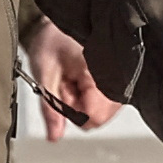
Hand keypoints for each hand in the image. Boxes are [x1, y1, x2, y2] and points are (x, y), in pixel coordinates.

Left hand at [20, 18, 120, 140]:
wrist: (58, 27)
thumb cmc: (53, 41)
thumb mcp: (44, 74)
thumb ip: (50, 108)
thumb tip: (54, 136)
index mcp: (100, 72)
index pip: (94, 116)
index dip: (72, 110)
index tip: (62, 93)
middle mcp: (115, 78)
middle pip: (98, 118)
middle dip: (76, 108)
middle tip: (65, 85)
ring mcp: (118, 83)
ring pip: (100, 114)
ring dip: (81, 103)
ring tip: (73, 80)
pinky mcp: (115, 85)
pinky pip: (103, 106)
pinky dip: (88, 99)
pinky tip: (81, 82)